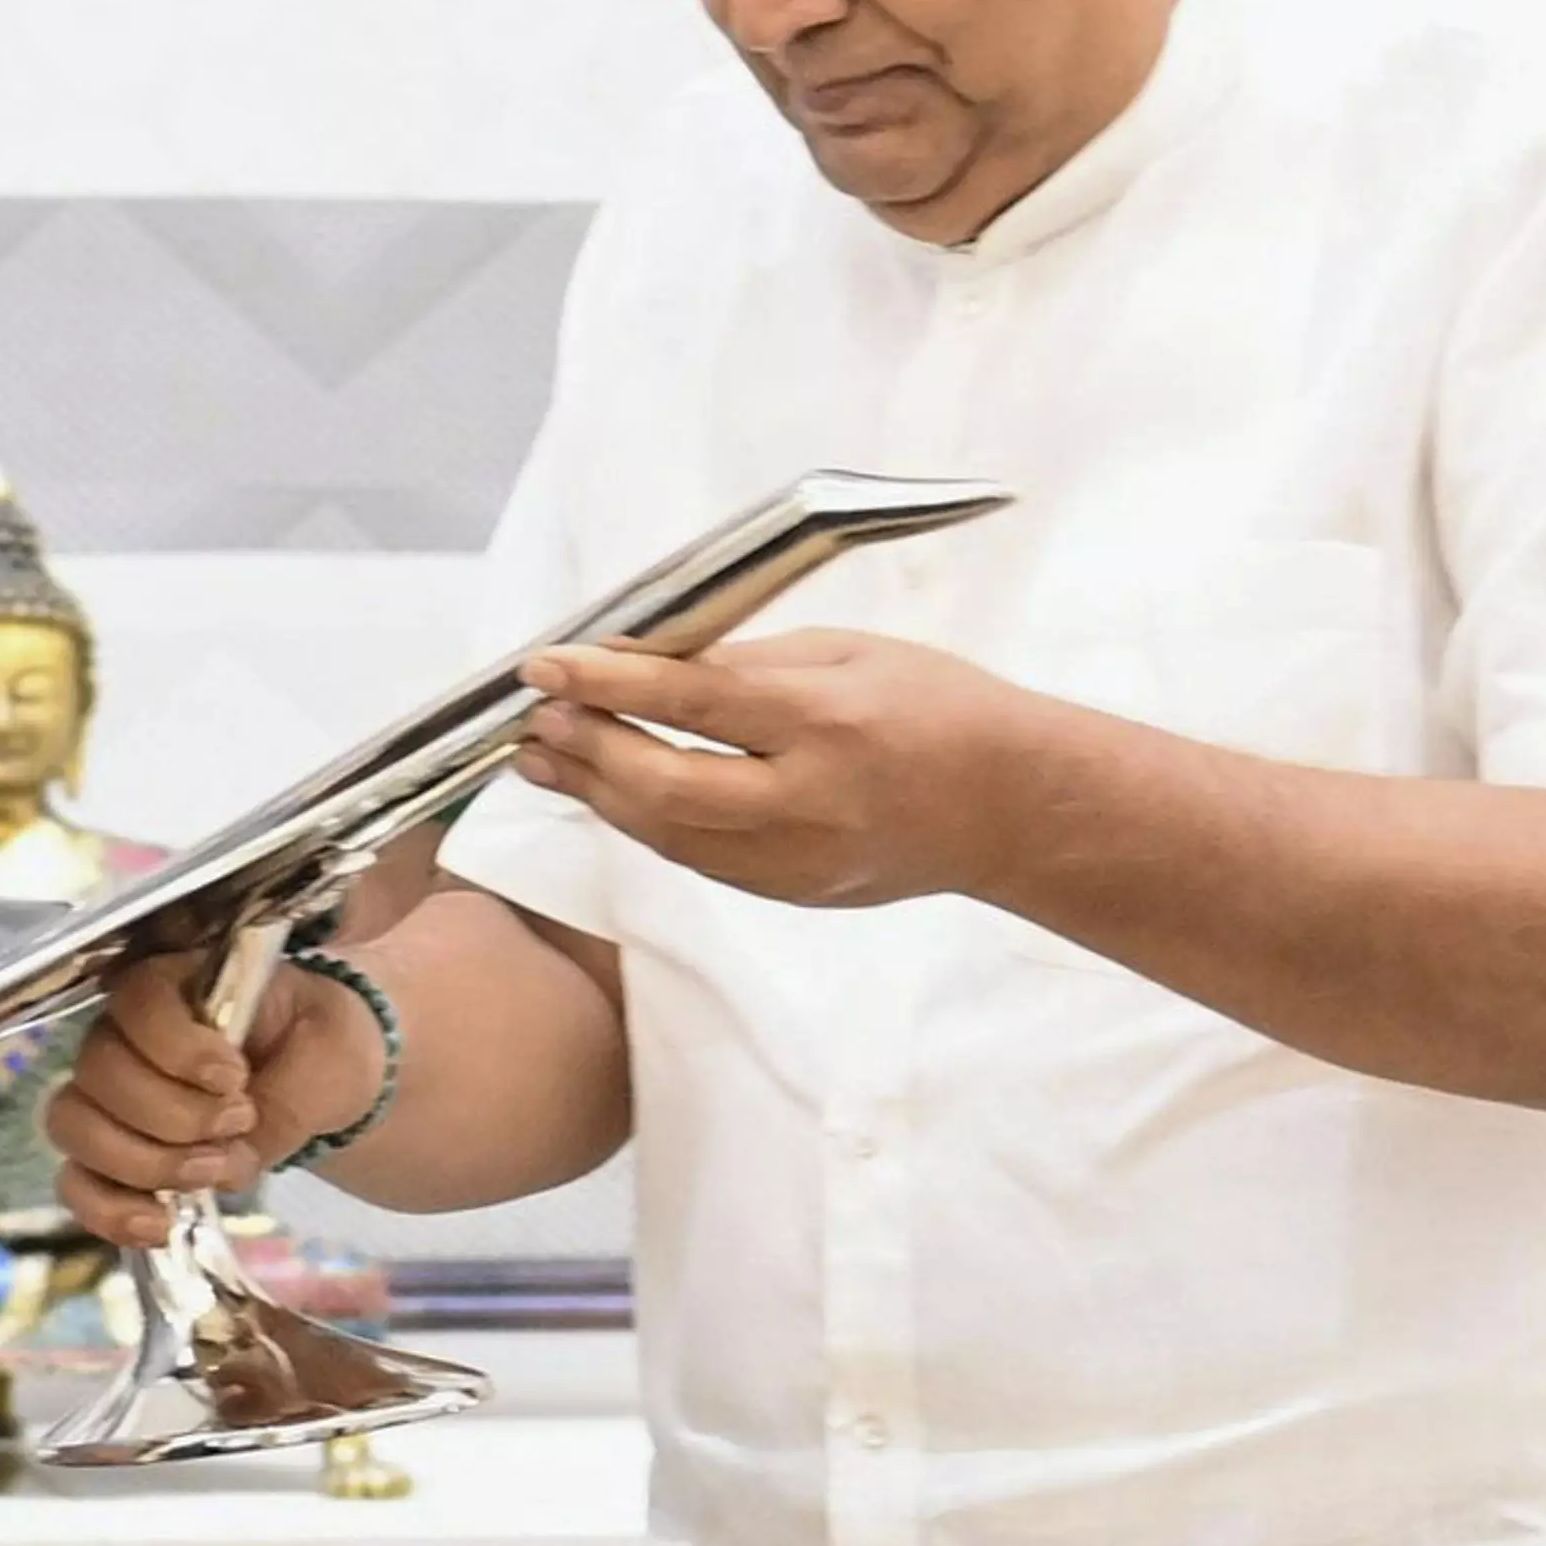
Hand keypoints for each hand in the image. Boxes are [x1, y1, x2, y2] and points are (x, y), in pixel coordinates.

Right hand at [43, 943, 388, 1248]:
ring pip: (76, 1128)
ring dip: (143, 1164)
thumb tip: (235, 1156)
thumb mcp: (330, 1050)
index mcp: (176, 986)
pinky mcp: (107, 1158)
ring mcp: (106, 1098)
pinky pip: (76, 1186)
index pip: (137, 1002)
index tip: (234, 1077)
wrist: (321, 1083)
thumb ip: (289, 1095)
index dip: (176, 1048)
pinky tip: (160, 1225)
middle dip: (171, 1116)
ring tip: (213, 1172)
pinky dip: (111, 1212)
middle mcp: (123, 1036)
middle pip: (99, 1072)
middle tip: (239, 1123)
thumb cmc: (319, 1045)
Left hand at [514, 632, 1049, 908]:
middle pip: (662, 786)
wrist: (1008, 807)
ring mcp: (796, 859)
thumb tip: (649, 666)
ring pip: (666, 835)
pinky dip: (644, 824)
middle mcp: (807, 801)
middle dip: (585, 750)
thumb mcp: (847, 654)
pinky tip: (611, 794)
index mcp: (826, 722)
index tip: (545, 666)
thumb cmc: (936, 710)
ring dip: (596, 794)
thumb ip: (747, 664)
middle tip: (537, 719)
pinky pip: (695, 859)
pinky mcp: (790, 891)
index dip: (605, 685)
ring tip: (546, 759)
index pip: (689, 702)